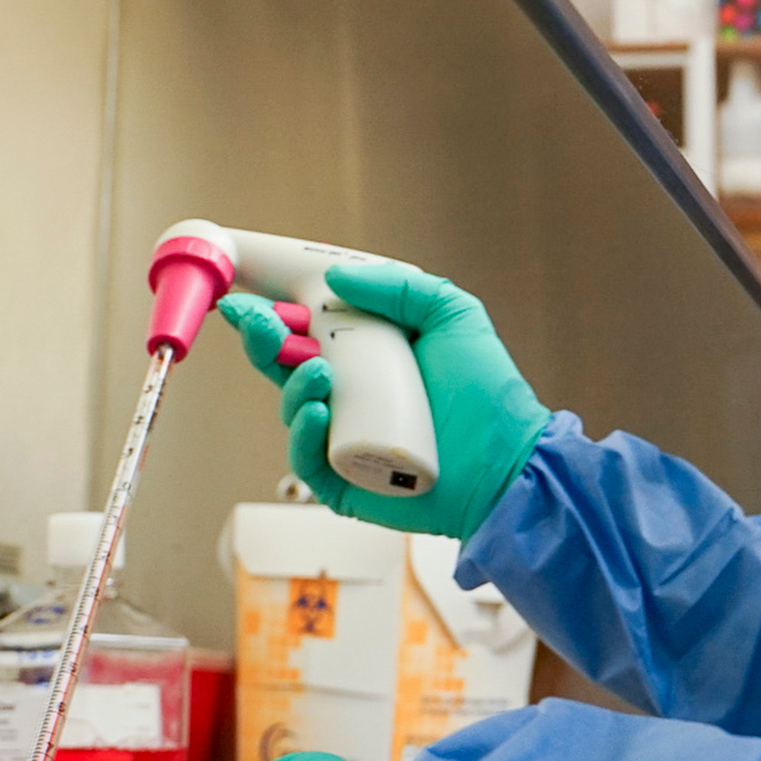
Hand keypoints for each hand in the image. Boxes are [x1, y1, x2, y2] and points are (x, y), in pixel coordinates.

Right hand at [220, 260, 551, 541]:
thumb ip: (400, 287)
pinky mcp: (345, 482)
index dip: (278, 311)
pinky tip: (321, 411)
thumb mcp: (452, 316)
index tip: (253, 290)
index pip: (309, 330)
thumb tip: (336, 278)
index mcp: (370, 356)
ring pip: (293, 408)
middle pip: (286, 366)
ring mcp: (345, 439)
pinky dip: (303, 433)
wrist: (508, 462)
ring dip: (293, 384)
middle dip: (264, 339)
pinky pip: (306, 457)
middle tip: (258, 321)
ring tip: (319, 370)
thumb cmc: (487, 394)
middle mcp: (352, 395)